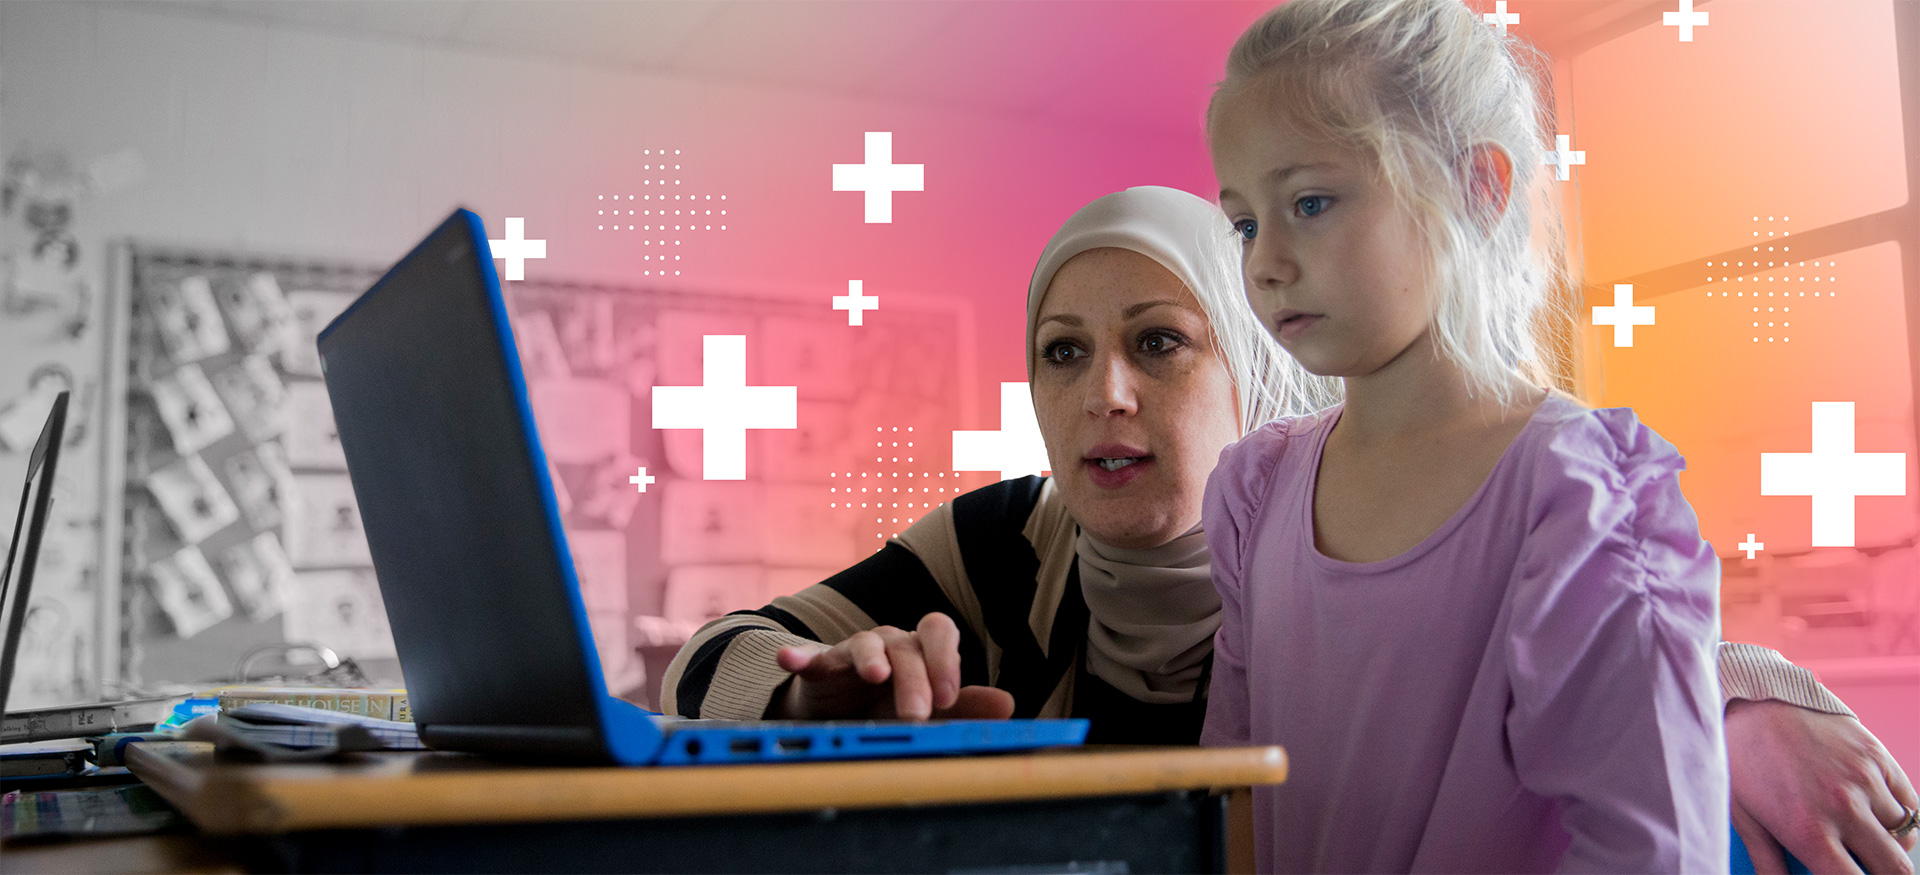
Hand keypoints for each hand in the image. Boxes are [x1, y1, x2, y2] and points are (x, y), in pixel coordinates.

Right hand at [766, 612, 1015, 721]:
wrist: (840, 718)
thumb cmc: (890, 709)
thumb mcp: (928, 712)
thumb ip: (966, 707)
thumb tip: (1008, 703)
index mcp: (920, 650)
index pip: (938, 632)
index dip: (946, 659)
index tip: (948, 696)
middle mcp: (890, 643)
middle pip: (906, 645)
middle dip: (914, 677)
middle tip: (916, 714)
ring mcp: (853, 652)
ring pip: (866, 643)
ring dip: (870, 658)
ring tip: (874, 675)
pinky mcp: (819, 668)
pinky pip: (810, 659)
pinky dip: (800, 657)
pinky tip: (791, 660)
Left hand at [1727, 698, 1917, 874]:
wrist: (1751, 700)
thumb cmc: (1742, 762)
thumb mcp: (1745, 819)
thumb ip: (1769, 864)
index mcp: (1808, 832)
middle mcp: (1843, 809)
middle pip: (1894, 869)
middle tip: (1862, 867)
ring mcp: (1865, 781)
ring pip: (1904, 837)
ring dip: (1889, 846)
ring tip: (1862, 841)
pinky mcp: (1877, 757)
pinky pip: (1911, 803)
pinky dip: (1901, 818)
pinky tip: (1876, 818)